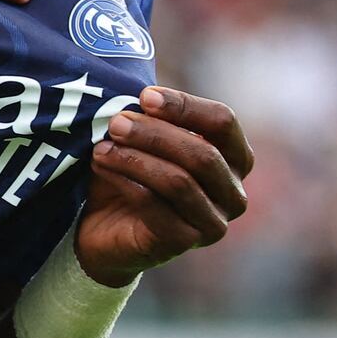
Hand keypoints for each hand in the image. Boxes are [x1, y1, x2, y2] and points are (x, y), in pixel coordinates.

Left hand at [77, 86, 253, 287]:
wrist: (105, 227)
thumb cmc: (133, 171)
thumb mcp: (147, 137)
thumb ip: (154, 115)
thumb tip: (143, 94)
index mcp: (235, 158)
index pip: (223, 122)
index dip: (184, 106)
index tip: (144, 96)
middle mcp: (234, 193)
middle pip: (202, 154)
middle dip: (155, 134)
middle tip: (116, 122)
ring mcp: (212, 223)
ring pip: (178, 182)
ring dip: (135, 158)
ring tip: (101, 146)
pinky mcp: (183, 243)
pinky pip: (155, 206)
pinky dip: (125, 181)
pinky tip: (101, 165)